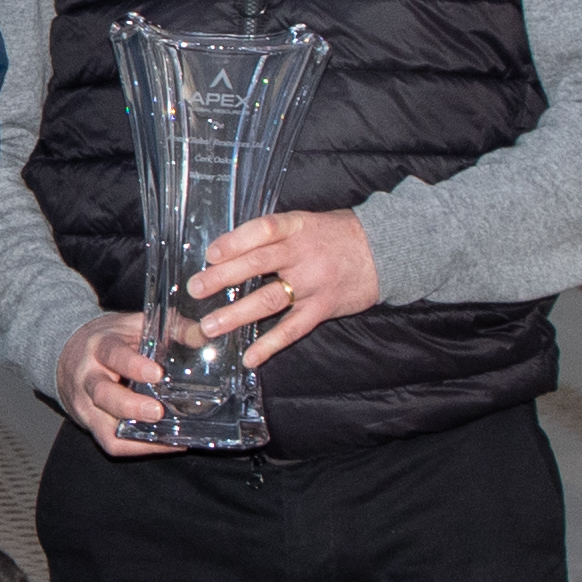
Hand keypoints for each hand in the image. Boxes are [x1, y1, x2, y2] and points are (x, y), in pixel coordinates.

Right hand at [55, 313, 180, 458]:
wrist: (65, 354)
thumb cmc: (108, 340)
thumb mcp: (132, 325)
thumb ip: (169, 327)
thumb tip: (202, 336)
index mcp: (100, 347)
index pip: (113, 355)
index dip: (133, 365)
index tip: (157, 374)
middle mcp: (88, 378)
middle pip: (103, 395)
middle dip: (131, 406)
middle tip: (158, 411)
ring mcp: (86, 405)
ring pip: (103, 427)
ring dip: (135, 437)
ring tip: (166, 437)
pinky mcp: (90, 424)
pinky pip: (109, 443)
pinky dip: (135, 448)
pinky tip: (161, 444)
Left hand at [185, 209, 379, 366]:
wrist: (386, 250)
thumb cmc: (337, 235)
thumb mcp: (307, 223)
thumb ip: (275, 235)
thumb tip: (229, 251)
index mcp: (297, 227)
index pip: (262, 231)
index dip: (235, 242)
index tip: (211, 254)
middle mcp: (303, 254)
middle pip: (257, 264)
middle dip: (222, 277)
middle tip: (195, 289)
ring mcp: (313, 283)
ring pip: (269, 299)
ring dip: (237, 314)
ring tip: (210, 326)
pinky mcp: (324, 307)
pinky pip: (293, 329)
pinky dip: (270, 345)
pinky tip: (250, 358)